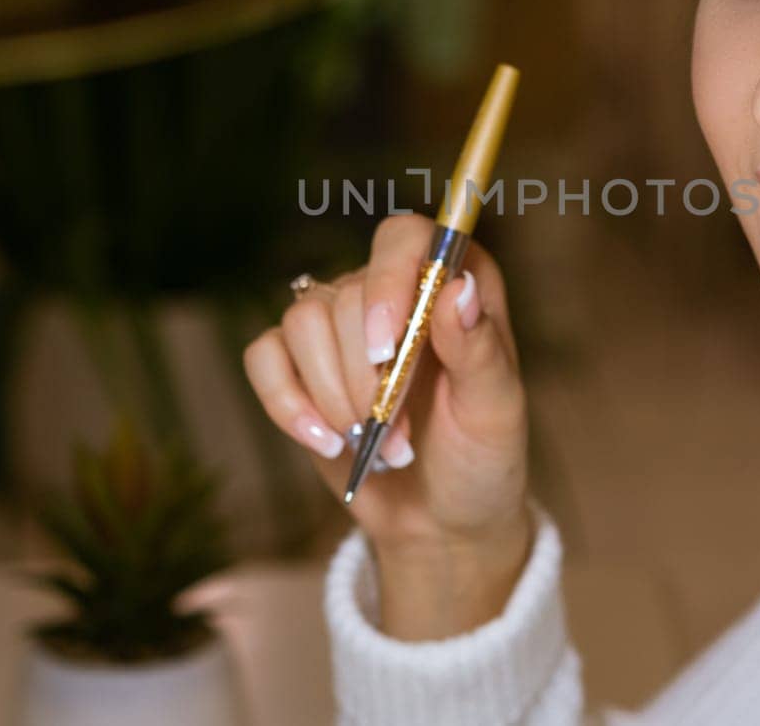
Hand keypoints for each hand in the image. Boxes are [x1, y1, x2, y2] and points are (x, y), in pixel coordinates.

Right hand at [245, 213, 532, 633]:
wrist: (441, 520)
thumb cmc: (480, 458)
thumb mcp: (495, 411)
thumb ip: (480, 349)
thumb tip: (458, 287)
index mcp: (453, 281)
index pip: (404, 238)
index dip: (387, 281)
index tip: (387, 349)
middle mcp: (394, 290)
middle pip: (344, 294)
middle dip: (364, 376)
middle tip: (397, 432)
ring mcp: (341, 326)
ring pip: (301, 323)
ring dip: (332, 395)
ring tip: (371, 442)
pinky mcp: (301, 366)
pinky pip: (264, 357)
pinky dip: (286, 403)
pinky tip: (325, 441)